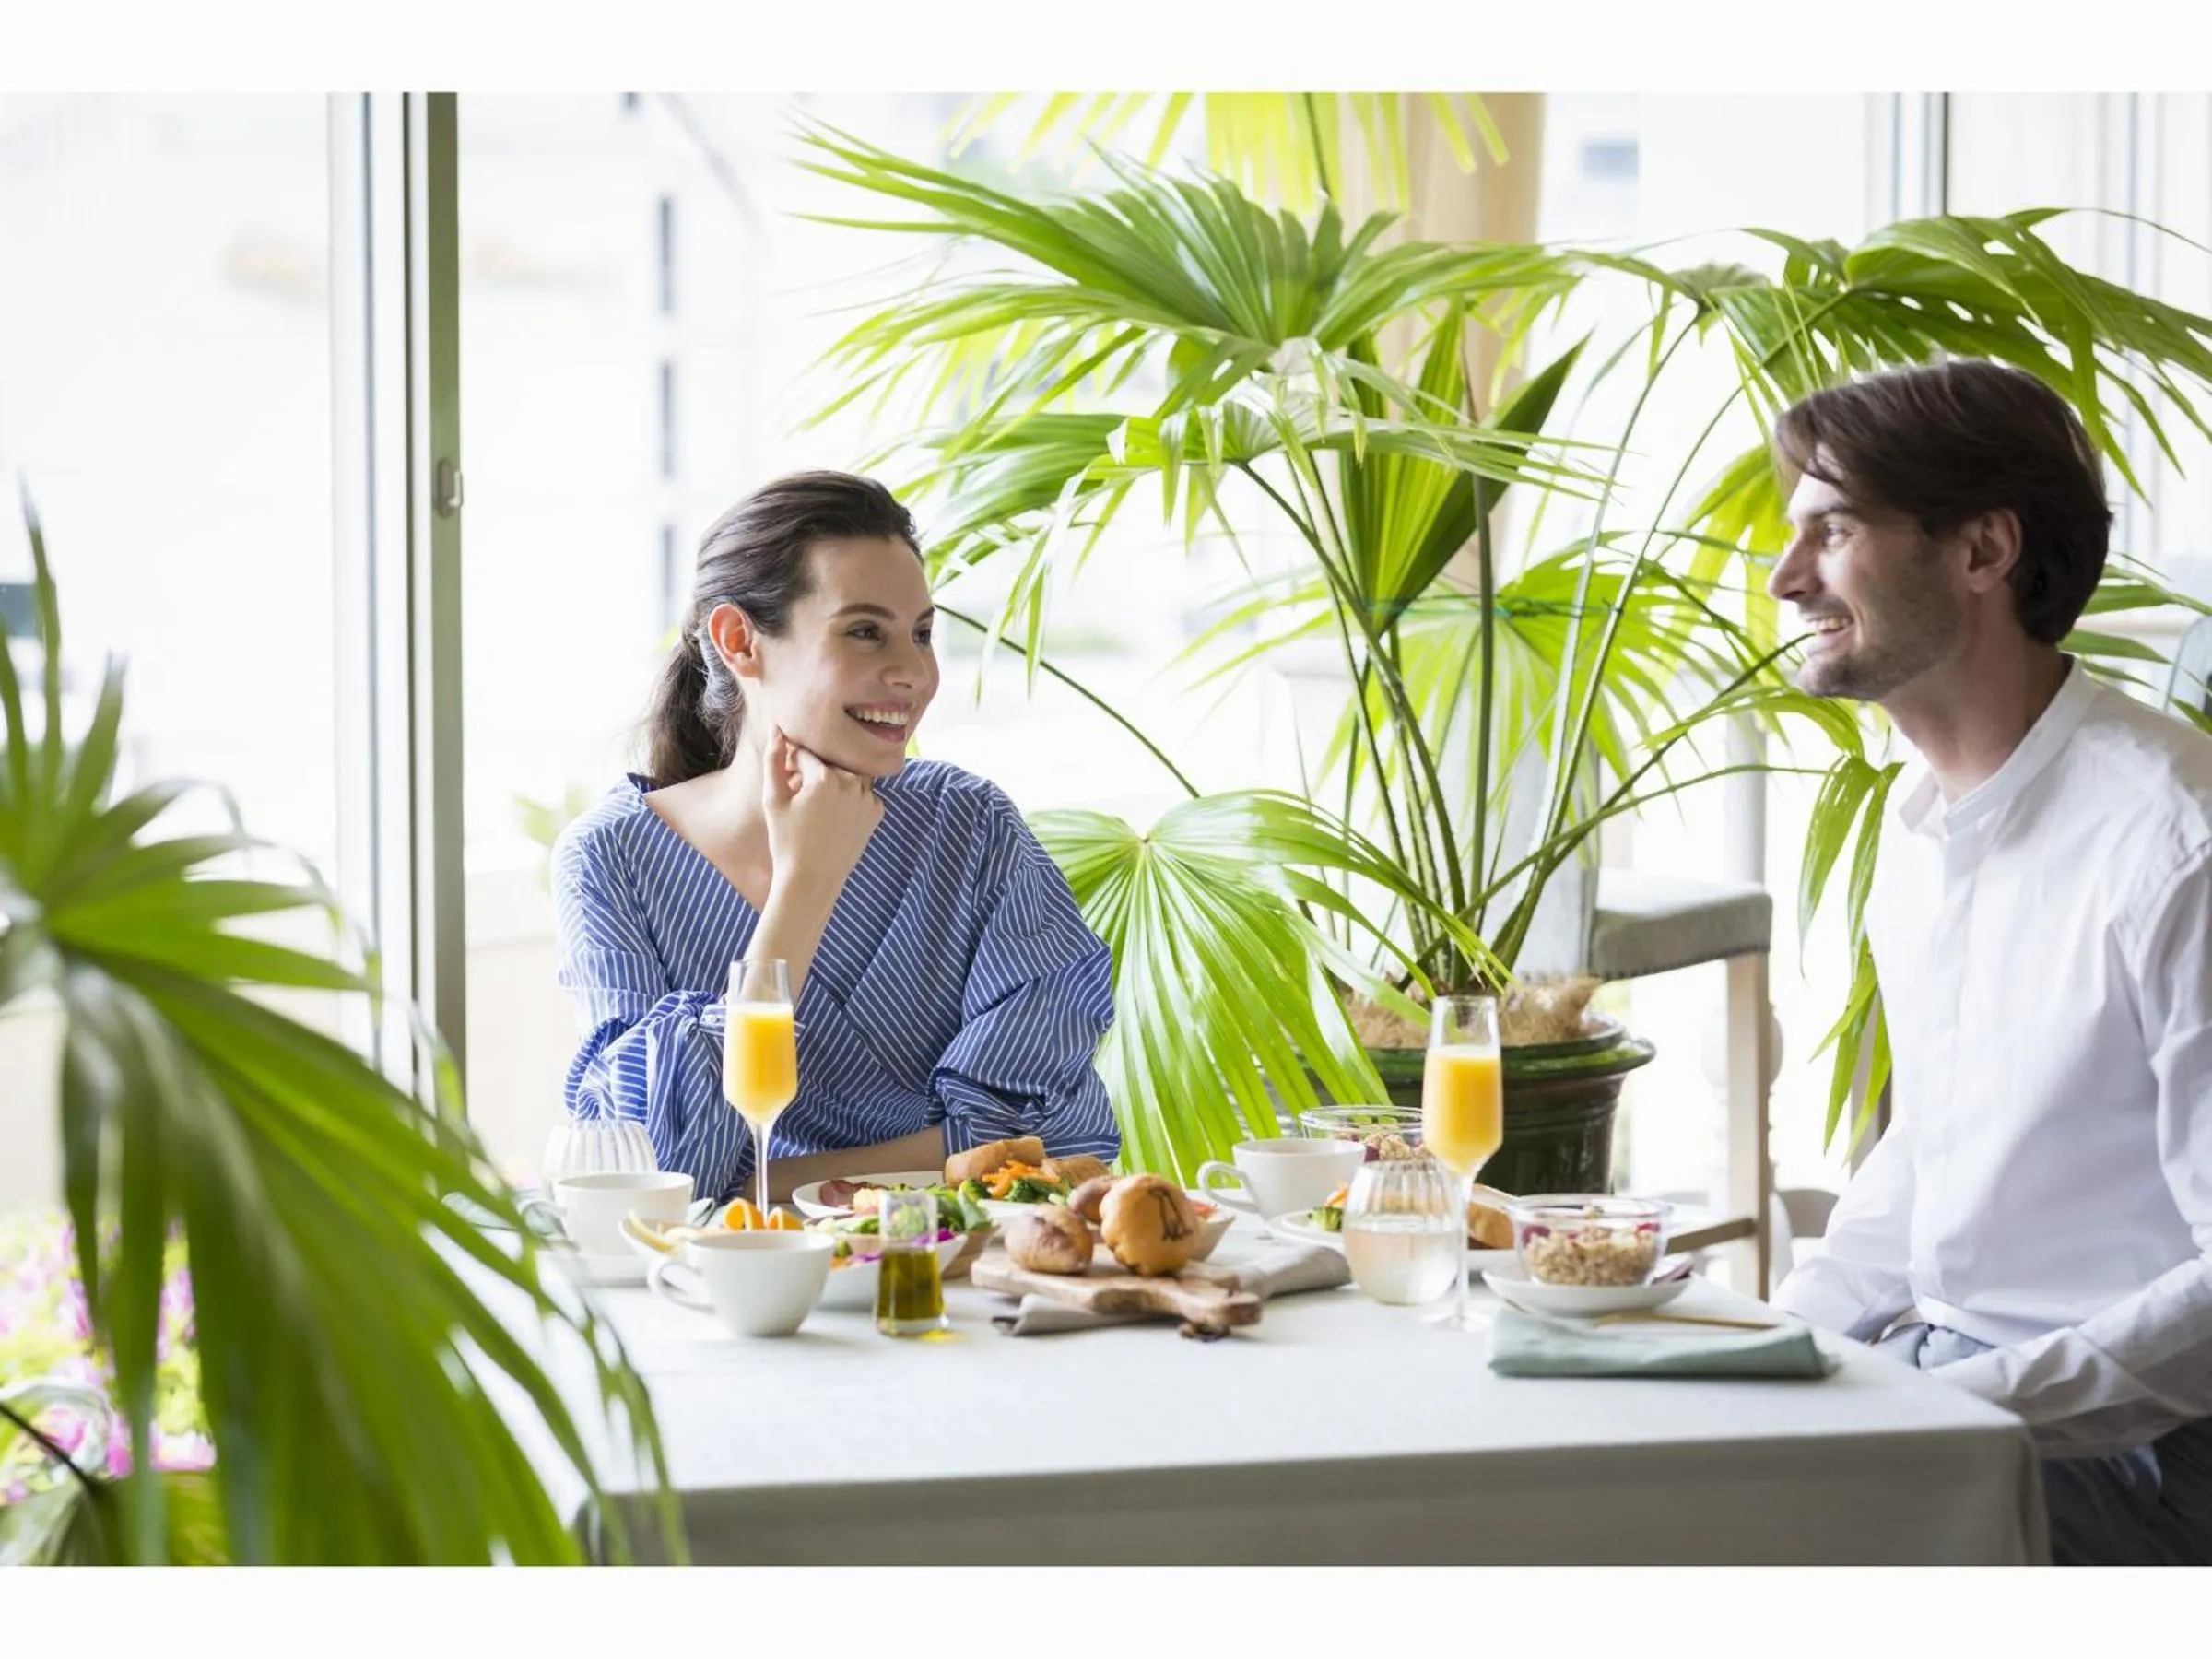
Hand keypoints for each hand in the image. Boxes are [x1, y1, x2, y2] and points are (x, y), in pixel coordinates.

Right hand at [761, 726, 883, 906]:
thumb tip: (777, 728)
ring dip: (833, 783)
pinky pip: (862, 793)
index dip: (791, 766)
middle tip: (800, 798)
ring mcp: (868, 798)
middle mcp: (852, 783)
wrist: (811, 881)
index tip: (786, 784)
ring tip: (817, 808)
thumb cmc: (786, 841)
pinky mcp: (877, 813)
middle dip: (813, 772)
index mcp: (826, 776)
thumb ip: (773, 759)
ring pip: (848, 775)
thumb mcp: (773, 799)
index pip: (805, 753)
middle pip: (829, 762)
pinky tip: (834, 818)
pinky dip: (849, 799)